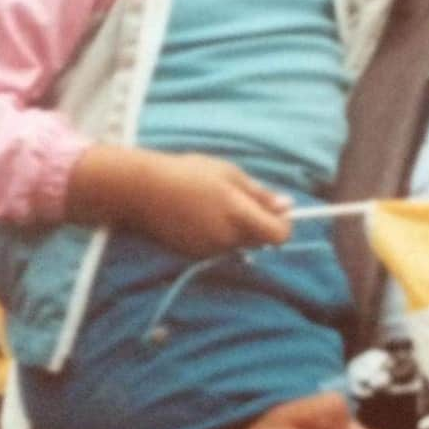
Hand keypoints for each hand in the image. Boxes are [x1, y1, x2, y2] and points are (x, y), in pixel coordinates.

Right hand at [67, 145, 291, 256]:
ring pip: (239, 244)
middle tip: (238, 199)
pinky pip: (218, 247)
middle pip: (260, 241)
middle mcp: (227, 238)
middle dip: (258, 224)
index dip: (283, 224)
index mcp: (239, 215)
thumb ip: (260, 194)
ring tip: (213, 204)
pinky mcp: (193, 254)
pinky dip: (217, 234)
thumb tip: (287, 206)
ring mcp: (209, 249)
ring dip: (236, 229)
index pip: (279, 235)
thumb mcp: (229, 174)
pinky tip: (199, 215)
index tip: (277, 210)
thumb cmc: (187, 174)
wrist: (141, 190)